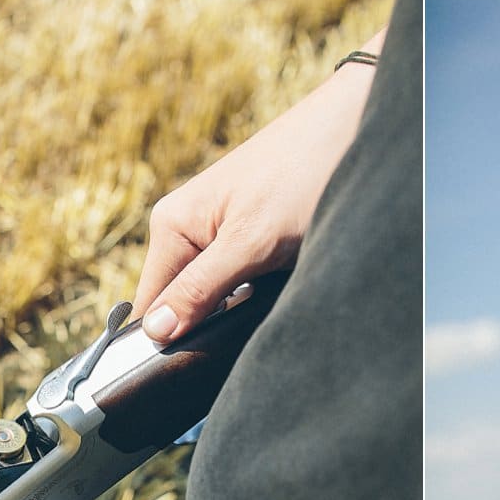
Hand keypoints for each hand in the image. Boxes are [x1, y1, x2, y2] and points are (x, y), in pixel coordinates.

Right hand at [134, 31, 384, 342]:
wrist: (350, 129)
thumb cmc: (300, 177)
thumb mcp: (249, 243)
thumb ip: (200, 289)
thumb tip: (154, 332)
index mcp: (171, 226)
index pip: (149, 306)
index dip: (166, 342)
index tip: (190, 370)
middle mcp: (187, 228)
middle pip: (180, 304)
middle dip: (205, 328)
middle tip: (239, 342)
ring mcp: (218, 232)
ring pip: (212, 297)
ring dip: (233, 314)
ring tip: (263, 313)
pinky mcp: (248, 235)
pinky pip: (237, 282)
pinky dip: (253, 297)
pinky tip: (275, 296)